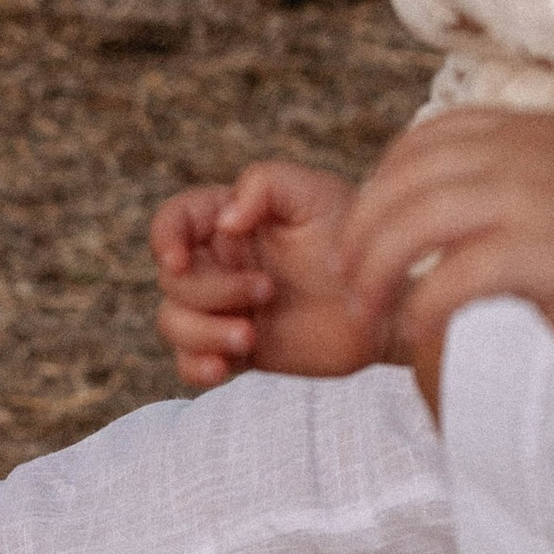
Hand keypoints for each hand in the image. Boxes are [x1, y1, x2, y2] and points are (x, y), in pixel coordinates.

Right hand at [150, 161, 384, 386]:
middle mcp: (220, 264)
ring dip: (202, 332)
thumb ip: (264, 185)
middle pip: (172, 280)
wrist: (388, 303)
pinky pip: (189, 364)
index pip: (174, 220)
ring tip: (249, 337)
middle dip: (211, 291)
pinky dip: (195, 368)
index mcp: (229, 221)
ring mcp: (226, 309)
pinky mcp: (239, 349)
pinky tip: (223, 369)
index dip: (165, 238)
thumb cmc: (355, 240)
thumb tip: (223, 222)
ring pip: (173, 322)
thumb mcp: (315, 194)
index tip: (179, 258)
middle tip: (267, 291)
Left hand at [341, 110, 553, 401]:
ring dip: (376, 269)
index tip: (367, 234)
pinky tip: (418, 334)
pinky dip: (424, 308)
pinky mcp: (550, 254)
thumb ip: (517, 188)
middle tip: (348, 282)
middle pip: (407, 179)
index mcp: (537, 132)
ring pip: (417, 220)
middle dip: (362, 233)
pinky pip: (455, 276)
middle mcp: (533, 152)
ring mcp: (541, 199)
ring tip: (368, 313)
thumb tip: (446, 214)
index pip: (428, 140)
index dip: (383, 186)